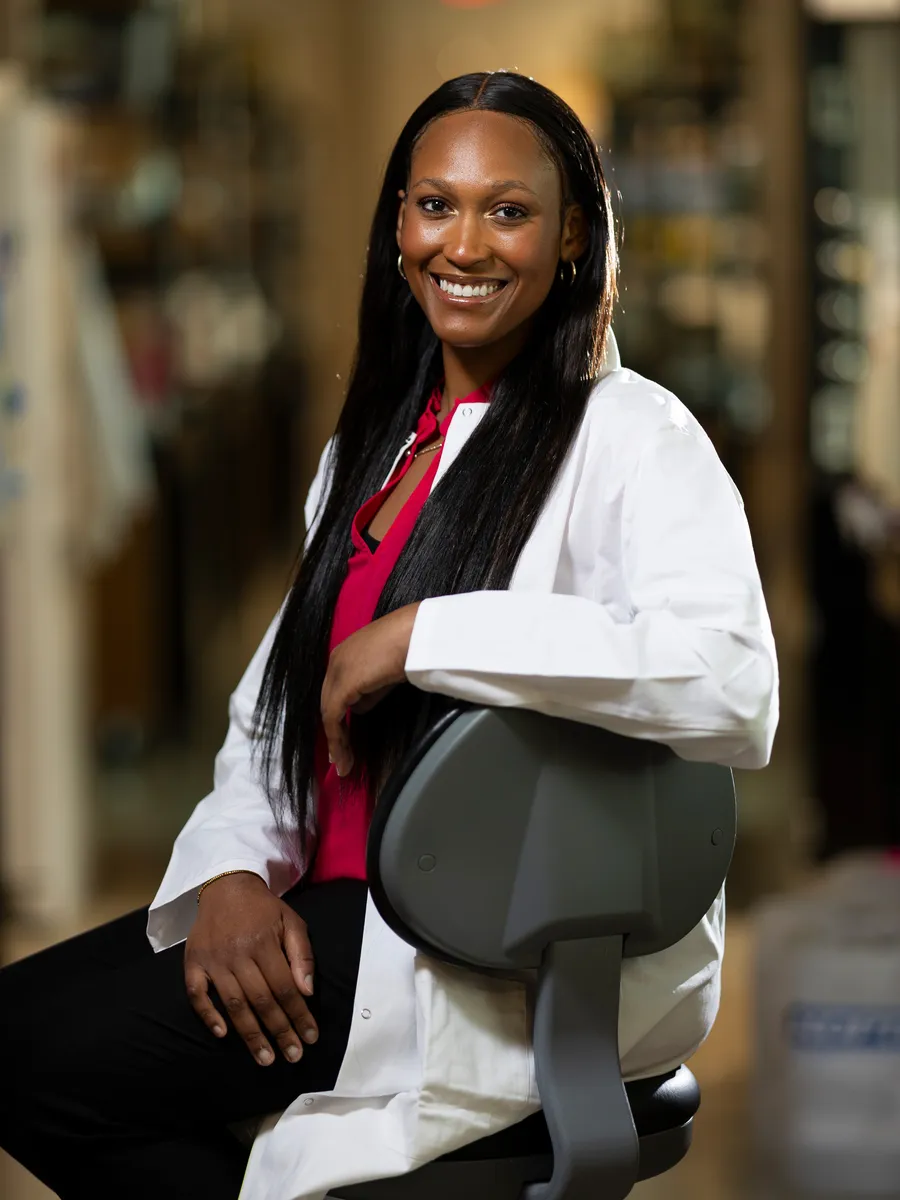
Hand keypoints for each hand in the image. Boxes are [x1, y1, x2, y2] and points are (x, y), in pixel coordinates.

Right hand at [184, 872, 317, 1066]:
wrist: (226, 886)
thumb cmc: (263, 909)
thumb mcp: (291, 921)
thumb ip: (302, 955)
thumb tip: (307, 992)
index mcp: (264, 943)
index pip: (285, 988)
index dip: (298, 1015)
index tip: (310, 1038)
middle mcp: (238, 954)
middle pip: (261, 1001)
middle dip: (279, 1032)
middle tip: (292, 1056)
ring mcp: (213, 960)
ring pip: (233, 1004)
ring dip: (249, 1035)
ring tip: (265, 1058)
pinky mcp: (193, 963)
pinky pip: (197, 994)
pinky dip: (208, 1015)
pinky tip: (223, 1034)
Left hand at [321, 602, 420, 777]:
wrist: (414, 634)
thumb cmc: (410, 645)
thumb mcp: (387, 670)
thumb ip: (371, 688)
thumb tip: (360, 707)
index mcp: (345, 653)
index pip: (336, 690)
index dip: (338, 716)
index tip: (343, 739)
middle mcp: (336, 661)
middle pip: (329, 702)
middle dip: (335, 732)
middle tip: (340, 758)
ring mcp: (337, 672)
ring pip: (329, 712)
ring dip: (337, 741)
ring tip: (344, 763)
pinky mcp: (342, 686)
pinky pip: (333, 718)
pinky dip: (337, 739)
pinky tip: (343, 756)